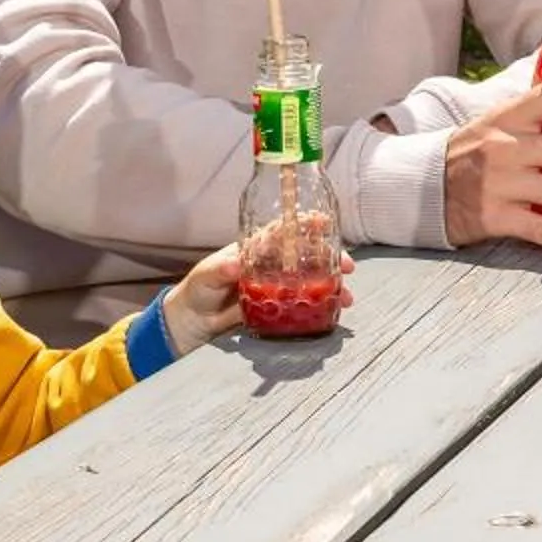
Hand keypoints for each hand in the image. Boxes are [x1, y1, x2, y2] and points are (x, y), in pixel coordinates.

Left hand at [158, 239, 356, 351]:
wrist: (194, 322)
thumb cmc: (198, 290)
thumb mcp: (206, 275)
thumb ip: (220, 269)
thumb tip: (235, 264)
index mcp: (256, 248)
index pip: (284, 230)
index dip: (305, 223)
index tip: (324, 220)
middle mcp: (272, 264)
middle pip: (307, 254)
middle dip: (330, 256)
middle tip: (347, 265)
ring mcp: (278, 286)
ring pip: (311, 279)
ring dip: (331, 285)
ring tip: (346, 296)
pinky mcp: (279, 307)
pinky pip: (304, 303)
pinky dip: (321, 306)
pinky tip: (334, 310)